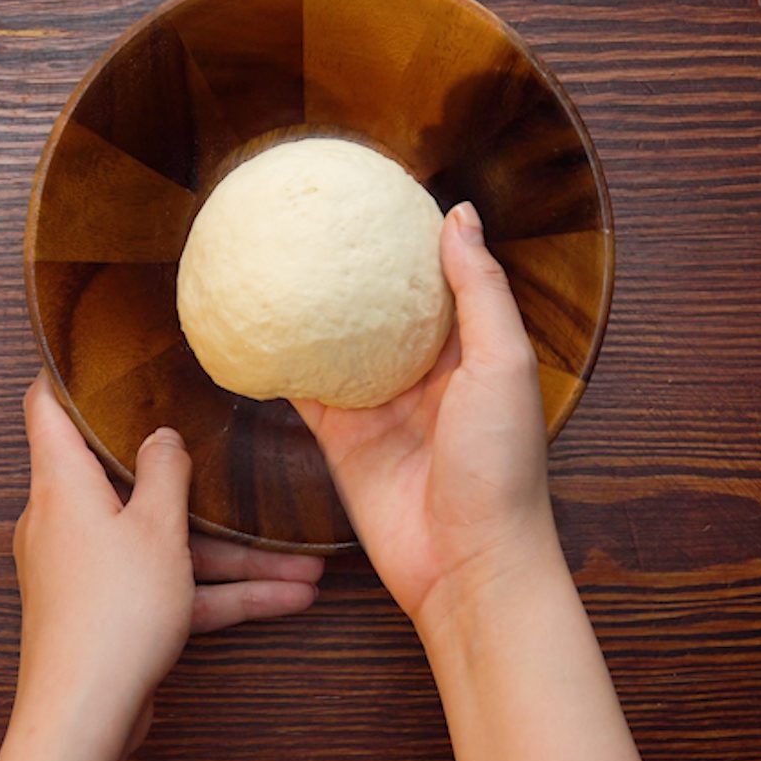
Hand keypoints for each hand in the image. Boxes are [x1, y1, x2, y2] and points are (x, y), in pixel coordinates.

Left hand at [14, 371, 323, 756]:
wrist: (84, 720)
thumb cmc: (112, 611)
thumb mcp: (156, 527)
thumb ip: (165, 471)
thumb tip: (160, 437)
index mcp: (64, 485)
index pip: (47, 408)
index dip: (67, 376)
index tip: (96, 352)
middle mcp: (68, 520)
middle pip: (133, 482)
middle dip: (202, 488)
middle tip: (238, 463)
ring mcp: (90, 568)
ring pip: (167, 544)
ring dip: (234, 557)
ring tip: (305, 566)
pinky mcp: (109, 609)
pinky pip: (168, 586)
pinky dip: (217, 592)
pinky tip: (285, 599)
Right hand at [293, 201, 553, 630]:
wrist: (465, 565)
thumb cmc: (500, 467)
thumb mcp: (502, 364)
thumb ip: (480, 291)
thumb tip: (461, 216)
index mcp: (469, 351)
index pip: (440, 279)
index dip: (416, 239)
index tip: (386, 195)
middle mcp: (423, 373)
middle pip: (384, 308)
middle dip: (358, 268)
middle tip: (322, 218)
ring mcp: (379, 405)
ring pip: (339, 343)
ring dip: (316, 310)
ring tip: (283, 259)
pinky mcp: (342, 438)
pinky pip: (306, 390)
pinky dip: (284, 363)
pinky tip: (259, 329)